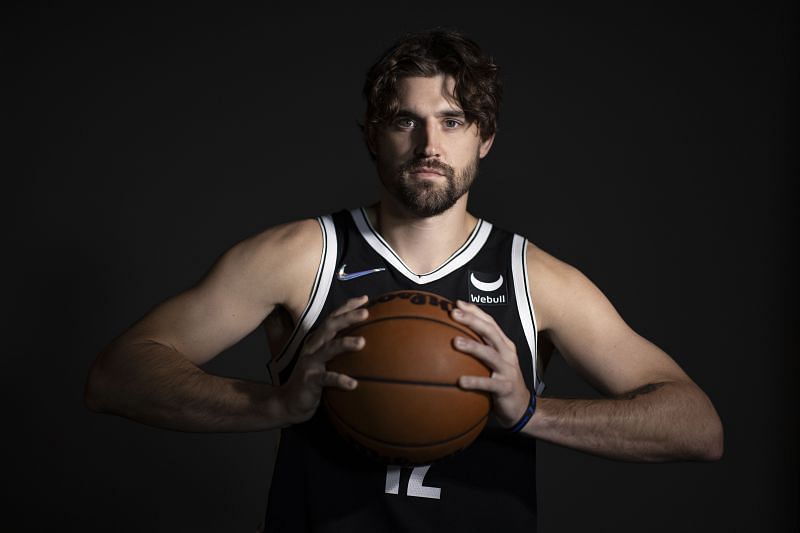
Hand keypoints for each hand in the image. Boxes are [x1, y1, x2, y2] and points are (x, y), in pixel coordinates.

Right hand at [279, 295, 368, 424]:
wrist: (288, 402)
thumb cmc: (313, 379)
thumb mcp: (326, 361)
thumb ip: (339, 350)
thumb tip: (368, 341)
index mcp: (318, 340)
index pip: (333, 318)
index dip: (347, 307)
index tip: (365, 299)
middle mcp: (313, 347)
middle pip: (330, 326)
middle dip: (347, 317)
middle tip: (366, 313)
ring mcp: (310, 362)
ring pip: (328, 349)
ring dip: (345, 344)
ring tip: (362, 342)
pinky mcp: (310, 380)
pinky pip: (327, 379)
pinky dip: (340, 380)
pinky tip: (354, 384)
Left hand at [451, 300, 530, 428]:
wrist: (520, 406)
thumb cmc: (500, 380)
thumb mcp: (491, 362)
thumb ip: (477, 349)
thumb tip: (449, 337)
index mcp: (503, 344)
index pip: (489, 322)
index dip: (474, 311)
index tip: (456, 303)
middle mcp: (507, 353)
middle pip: (490, 332)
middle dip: (472, 320)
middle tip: (454, 314)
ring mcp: (507, 370)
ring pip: (489, 354)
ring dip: (472, 346)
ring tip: (455, 342)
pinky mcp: (505, 387)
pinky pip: (488, 384)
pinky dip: (474, 381)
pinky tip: (460, 381)